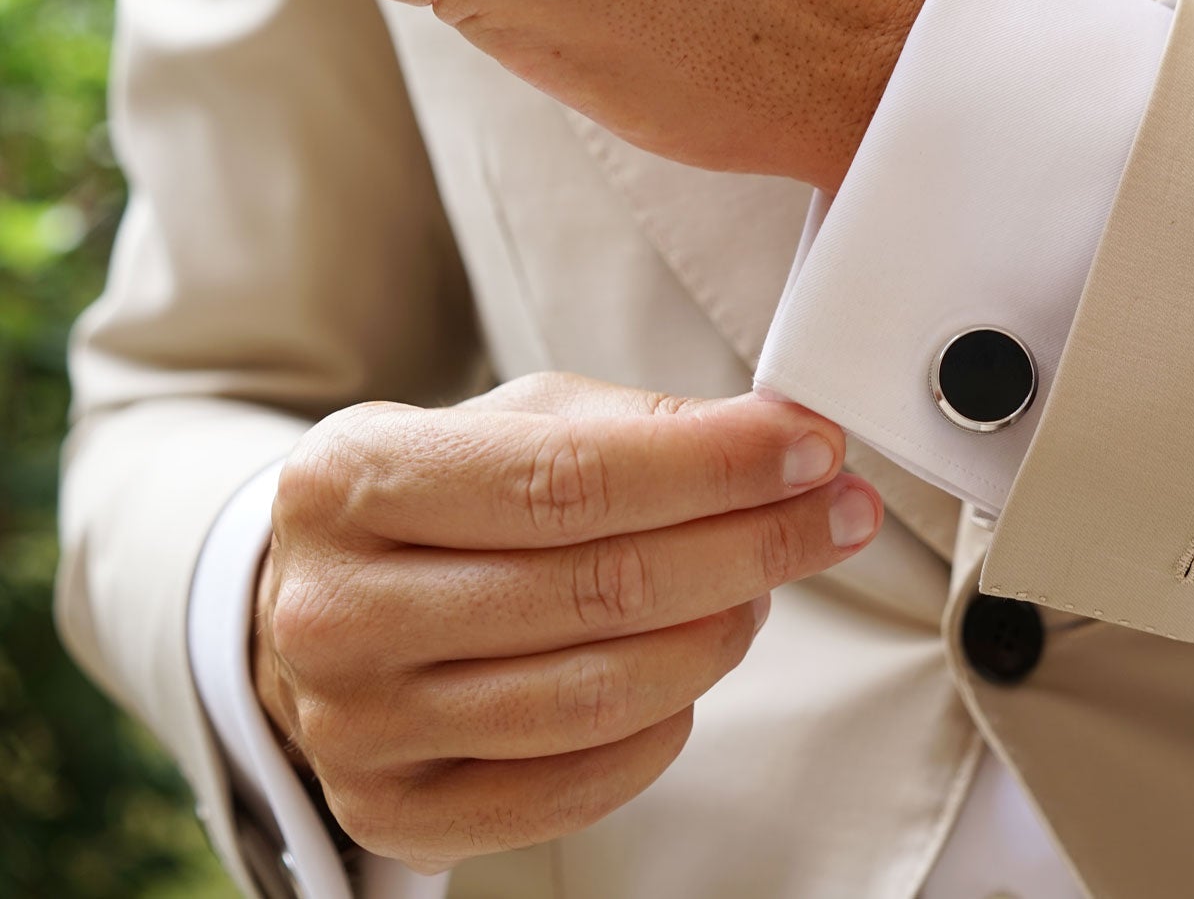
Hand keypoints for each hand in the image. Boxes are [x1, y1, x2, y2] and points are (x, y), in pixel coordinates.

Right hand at [252, 375, 880, 871]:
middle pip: (597, 588)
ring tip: (764, 587)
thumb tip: (778, 436)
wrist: (319, 606)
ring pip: (598, 694)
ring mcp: (359, 725)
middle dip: (752, 545)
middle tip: (835, 515)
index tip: (809, 448)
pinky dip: (666, 725)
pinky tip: (692, 666)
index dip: (711, 466)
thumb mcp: (510, 423)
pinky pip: (579, 782)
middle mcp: (336, 611)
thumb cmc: (438, 501)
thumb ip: (637, 425)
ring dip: (720, 636)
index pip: (567, 479)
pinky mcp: (399, 810)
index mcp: (350, 481)